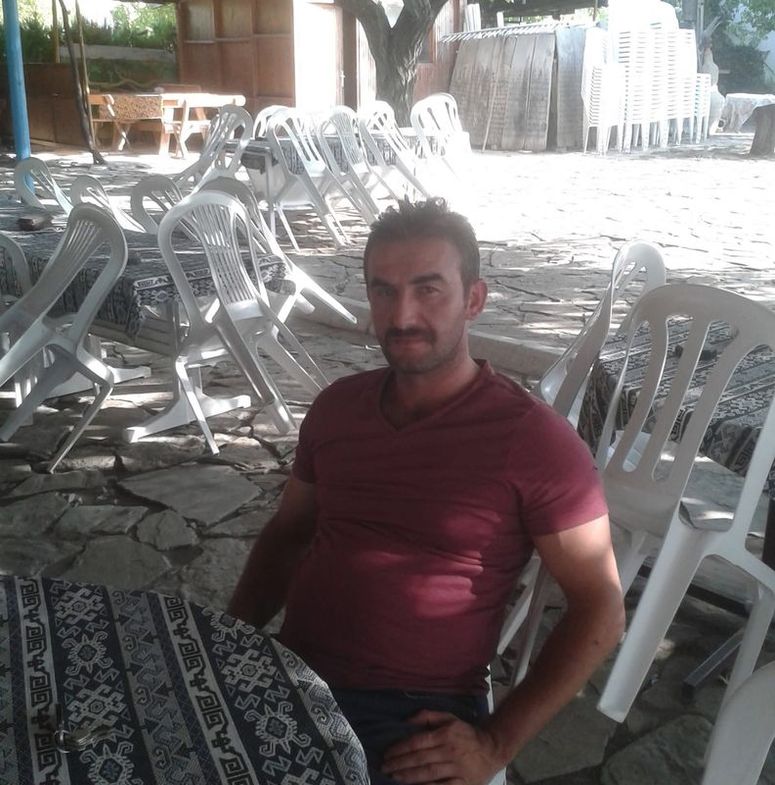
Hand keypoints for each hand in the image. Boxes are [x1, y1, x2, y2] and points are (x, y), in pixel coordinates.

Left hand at [380, 710, 502, 784]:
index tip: (387, 754)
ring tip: (394, 777)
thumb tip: (407, 720)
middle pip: (420, 759)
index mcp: (446, 733)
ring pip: (429, 774)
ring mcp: (457, 768)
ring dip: (409, 776)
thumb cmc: (466, 733)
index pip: (418, 742)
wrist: (492, 749)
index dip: (400, 748)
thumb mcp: (449, 718)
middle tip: (385, 767)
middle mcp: (450, 750)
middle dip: (400, 764)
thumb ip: (428, 716)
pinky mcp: (463, 784)